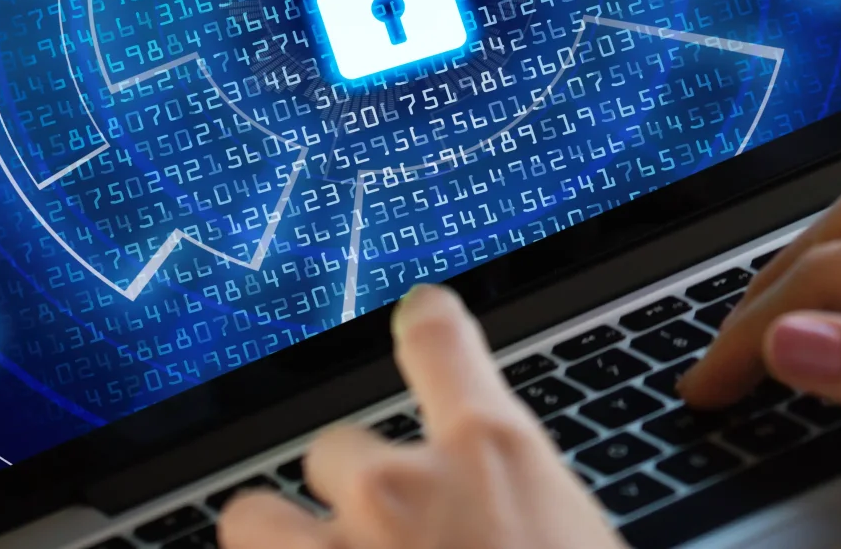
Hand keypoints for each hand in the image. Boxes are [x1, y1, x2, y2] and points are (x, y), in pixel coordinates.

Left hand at [218, 284, 619, 548]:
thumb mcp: (584, 547)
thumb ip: (526, 517)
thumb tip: (505, 518)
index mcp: (493, 456)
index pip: (442, 342)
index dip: (427, 325)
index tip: (418, 315)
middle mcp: (398, 486)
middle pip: (336, 449)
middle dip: (355, 498)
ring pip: (256, 518)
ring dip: (281, 546)